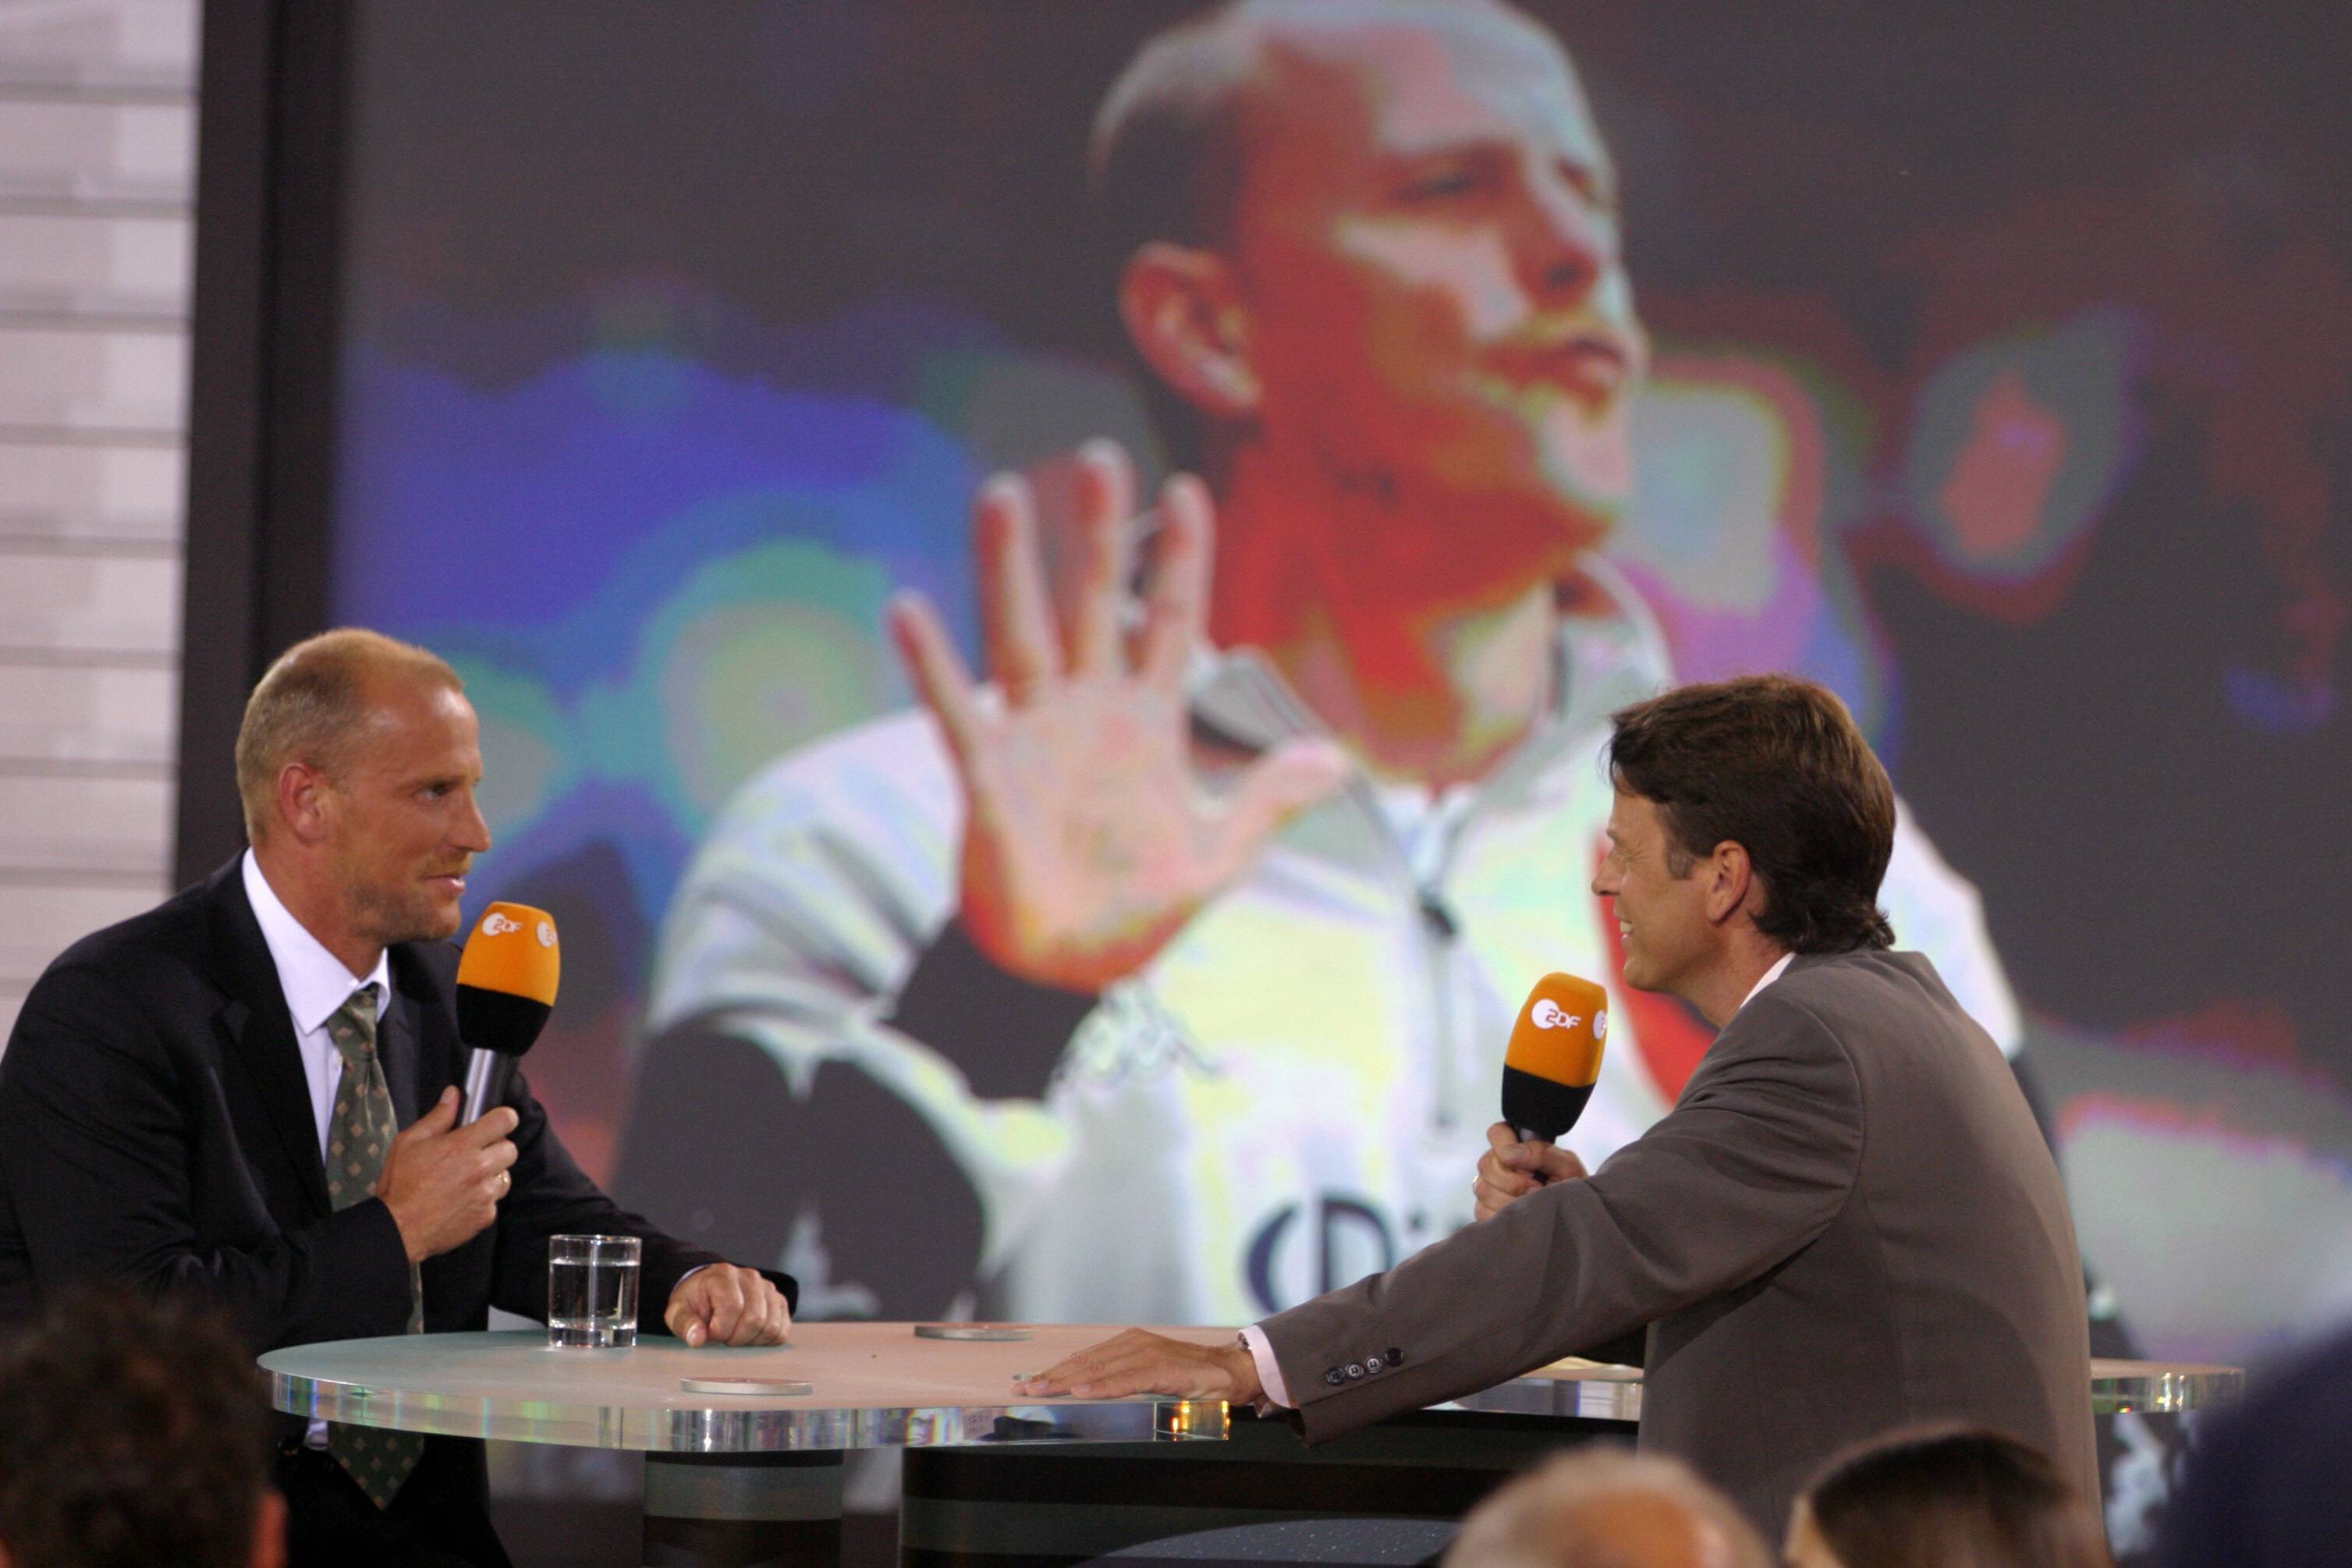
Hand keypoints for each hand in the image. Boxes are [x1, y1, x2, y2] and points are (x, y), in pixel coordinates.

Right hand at [376, 1088, 518, 1263]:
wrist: (399, 1230)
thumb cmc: (401, 1184)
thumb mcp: (409, 1143)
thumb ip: (437, 1117)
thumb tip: (453, 1094)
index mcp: (462, 1146)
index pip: (505, 1121)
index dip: (503, 1118)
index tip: (495, 1122)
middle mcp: (480, 1168)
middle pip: (510, 1148)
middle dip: (496, 1148)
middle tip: (475, 1154)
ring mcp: (486, 1194)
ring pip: (505, 1175)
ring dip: (491, 1175)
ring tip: (466, 1180)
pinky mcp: (486, 1216)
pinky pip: (495, 1200)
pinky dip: (483, 1199)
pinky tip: (462, 1200)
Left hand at [665, 1264, 791, 1347]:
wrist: (709, 1291)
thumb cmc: (695, 1302)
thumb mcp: (678, 1311)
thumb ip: (685, 1324)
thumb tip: (697, 1339)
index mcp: (724, 1275)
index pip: (732, 1307)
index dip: (720, 1329)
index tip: (710, 1334)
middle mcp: (750, 1278)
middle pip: (755, 1318)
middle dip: (736, 1338)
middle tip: (723, 1337)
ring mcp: (768, 1289)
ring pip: (771, 1326)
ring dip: (751, 1340)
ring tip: (735, 1334)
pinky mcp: (779, 1302)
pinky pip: (782, 1330)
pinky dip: (766, 1340)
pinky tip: (750, 1336)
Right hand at [889, 439, 1348, 991]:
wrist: (1061, 975)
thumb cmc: (1132, 916)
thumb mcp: (1215, 859)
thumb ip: (1265, 800)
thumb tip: (1338, 758)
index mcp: (1148, 724)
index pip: (1171, 622)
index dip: (1182, 559)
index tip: (1187, 490)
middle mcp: (1089, 713)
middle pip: (1096, 604)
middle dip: (1097, 534)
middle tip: (1098, 458)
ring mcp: (1034, 736)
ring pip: (1022, 634)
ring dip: (1011, 568)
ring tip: (1003, 494)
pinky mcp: (986, 774)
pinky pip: (956, 711)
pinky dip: (933, 665)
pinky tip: (912, 611)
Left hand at [1014, 1328, 1261, 1402]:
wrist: (1229, 1373)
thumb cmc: (1190, 1379)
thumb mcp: (1149, 1381)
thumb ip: (1124, 1384)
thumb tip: (1089, 1395)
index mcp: (1129, 1345)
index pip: (1085, 1360)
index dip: (1056, 1372)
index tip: (1030, 1383)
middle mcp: (1135, 1344)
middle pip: (1085, 1362)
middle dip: (1052, 1376)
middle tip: (1024, 1388)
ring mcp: (1148, 1353)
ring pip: (1100, 1368)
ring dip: (1068, 1380)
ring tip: (1042, 1389)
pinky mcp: (1162, 1367)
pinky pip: (1127, 1379)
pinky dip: (1103, 1386)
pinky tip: (1083, 1391)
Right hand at [1474, 1121, 1588, 1221]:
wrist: (1574, 1218)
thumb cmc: (1571, 1190)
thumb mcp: (1566, 1166)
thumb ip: (1541, 1153)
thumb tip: (1509, 1153)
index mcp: (1517, 1146)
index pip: (1497, 1132)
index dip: (1506, 1147)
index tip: (1528, 1168)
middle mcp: (1498, 1163)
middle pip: (1486, 1164)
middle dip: (1513, 1182)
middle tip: (1536, 1189)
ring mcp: (1489, 1187)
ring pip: (1483, 1189)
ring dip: (1511, 1199)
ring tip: (1531, 1203)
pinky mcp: (1485, 1210)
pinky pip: (1482, 1211)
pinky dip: (1505, 1215)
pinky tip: (1520, 1215)